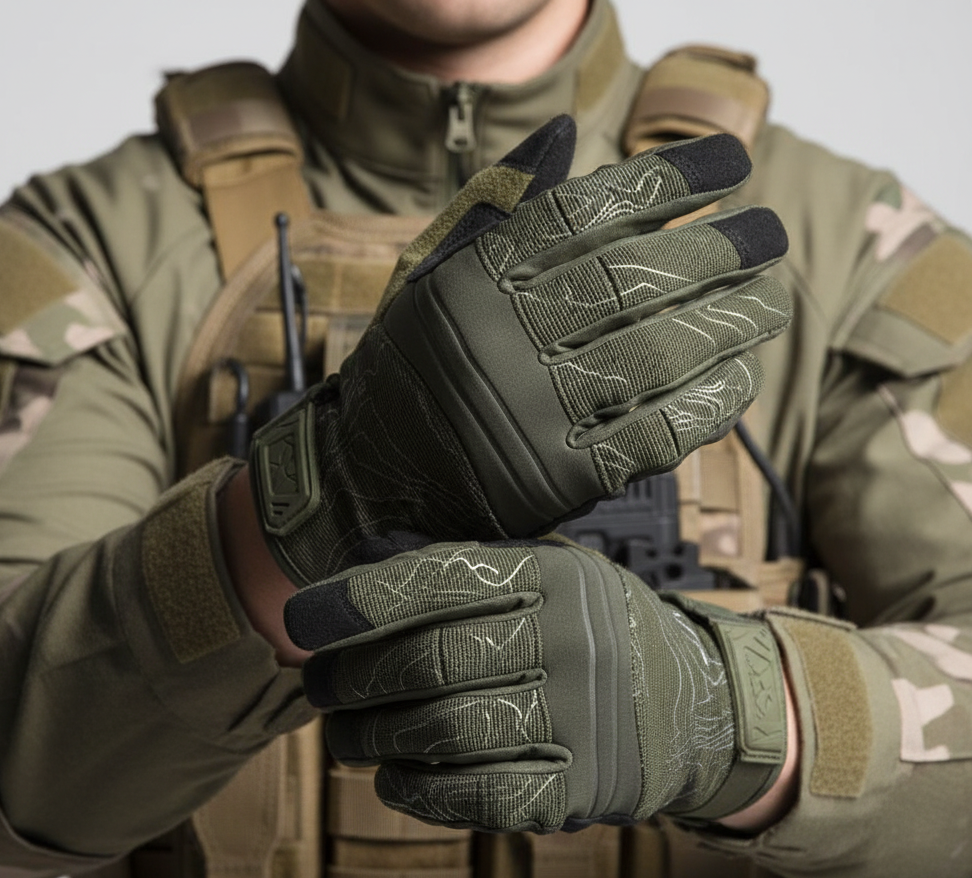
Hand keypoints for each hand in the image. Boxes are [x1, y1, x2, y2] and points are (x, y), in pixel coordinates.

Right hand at [251, 118, 791, 585]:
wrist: (370, 475)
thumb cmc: (419, 363)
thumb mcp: (436, 273)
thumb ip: (500, 207)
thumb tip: (566, 132)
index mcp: (471, 280)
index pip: (583, 214)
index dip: (667, 182)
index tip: (730, 165)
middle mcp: (500, 340)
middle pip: (630, 281)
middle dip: (716, 251)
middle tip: (769, 234)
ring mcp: (530, 414)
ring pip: (654, 357)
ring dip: (728, 326)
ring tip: (772, 301)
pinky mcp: (557, 480)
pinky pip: (653, 435)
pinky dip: (707, 405)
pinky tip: (741, 377)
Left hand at [285, 539, 787, 832]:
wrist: (696, 705)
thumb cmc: (593, 629)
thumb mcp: (548, 571)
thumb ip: (464, 564)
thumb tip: (362, 553)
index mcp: (552, 574)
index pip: (434, 578)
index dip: (354, 601)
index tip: (300, 620)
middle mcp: (568, 639)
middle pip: (426, 660)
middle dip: (349, 678)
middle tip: (316, 686)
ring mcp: (580, 718)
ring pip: (443, 729)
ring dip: (370, 737)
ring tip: (342, 733)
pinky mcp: (583, 789)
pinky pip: (479, 796)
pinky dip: (418, 791)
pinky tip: (391, 777)